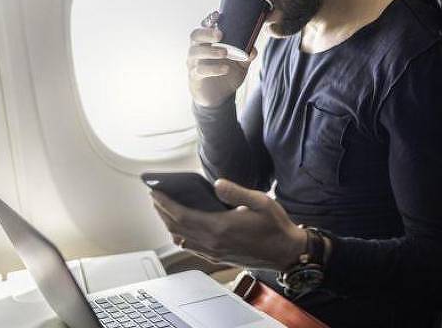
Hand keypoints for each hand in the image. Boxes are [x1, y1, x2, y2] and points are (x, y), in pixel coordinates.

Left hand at [151, 178, 306, 270]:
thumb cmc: (275, 226)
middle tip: (155, 197)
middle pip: (176, 227)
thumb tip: (216, 184)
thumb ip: (236, 192)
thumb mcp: (261, 201)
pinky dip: (180, 236)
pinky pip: (191, 247)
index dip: (165, 203)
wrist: (286, 253)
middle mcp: (213, 242)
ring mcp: (214, 252)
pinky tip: (180, 228)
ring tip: (164, 210)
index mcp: (220, 227)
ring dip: (169, 224)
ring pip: (181, 239)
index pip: (181, 215)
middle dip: (162, 212)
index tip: (154, 192)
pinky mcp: (217, 258)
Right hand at [187, 11, 256, 106]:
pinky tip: (225, 69)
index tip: (217, 15)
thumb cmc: (227, 74)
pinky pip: (199, 70)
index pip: (204, 26)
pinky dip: (213, 69)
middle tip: (221, 34)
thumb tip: (253, 49)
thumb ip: (246, 55)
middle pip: (195, 36)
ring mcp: (194, 63)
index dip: (208, 20)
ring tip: (225, 52)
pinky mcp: (194, 77)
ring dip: (210, 51)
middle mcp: (197, 50)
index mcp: (207, 42)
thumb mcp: (240, 64)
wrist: (219, 97)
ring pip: (195, 52)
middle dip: (206, 32)